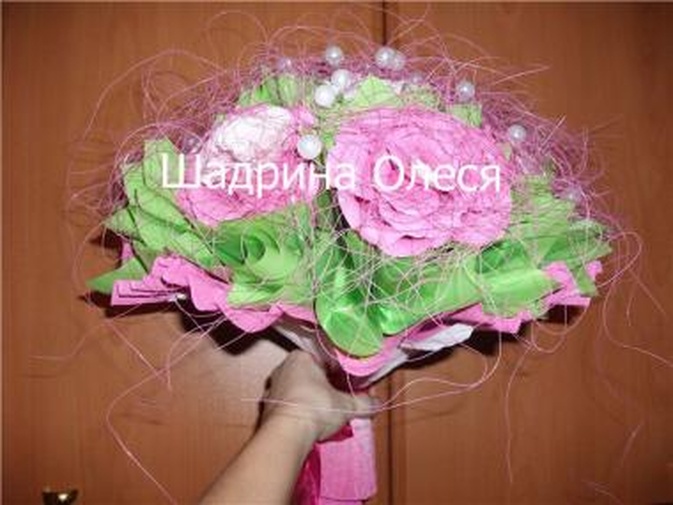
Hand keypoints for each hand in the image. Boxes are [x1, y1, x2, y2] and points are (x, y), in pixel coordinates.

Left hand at [261, 350, 378, 443]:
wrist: (286, 433)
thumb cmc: (315, 408)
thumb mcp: (346, 405)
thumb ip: (363, 402)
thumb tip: (376, 403)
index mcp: (301, 357)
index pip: (325, 361)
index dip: (339, 374)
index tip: (348, 386)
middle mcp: (283, 367)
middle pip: (310, 375)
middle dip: (324, 388)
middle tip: (338, 401)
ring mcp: (272, 387)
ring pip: (297, 390)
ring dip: (310, 400)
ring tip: (324, 414)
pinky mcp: (266, 407)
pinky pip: (287, 405)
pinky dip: (298, 412)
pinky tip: (308, 422)